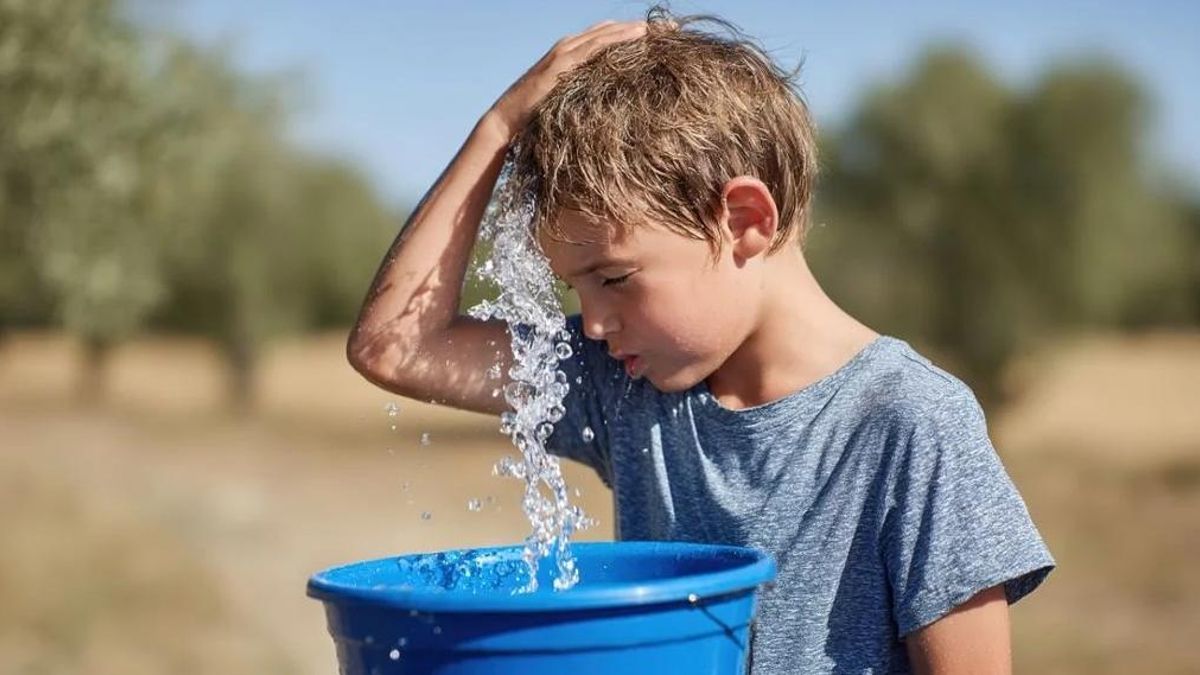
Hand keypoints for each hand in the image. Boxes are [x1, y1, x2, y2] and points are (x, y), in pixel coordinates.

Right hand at [487, 20, 647, 139]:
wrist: (507, 121)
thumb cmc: (535, 117)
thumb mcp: (566, 101)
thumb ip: (584, 96)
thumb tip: (607, 108)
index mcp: (571, 55)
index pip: (606, 38)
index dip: (632, 34)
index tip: (661, 35)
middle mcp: (568, 48)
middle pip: (610, 31)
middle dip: (640, 29)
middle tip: (670, 28)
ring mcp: (564, 53)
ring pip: (605, 34)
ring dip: (633, 29)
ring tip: (660, 28)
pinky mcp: (562, 63)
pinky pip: (595, 46)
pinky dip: (618, 38)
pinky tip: (638, 35)